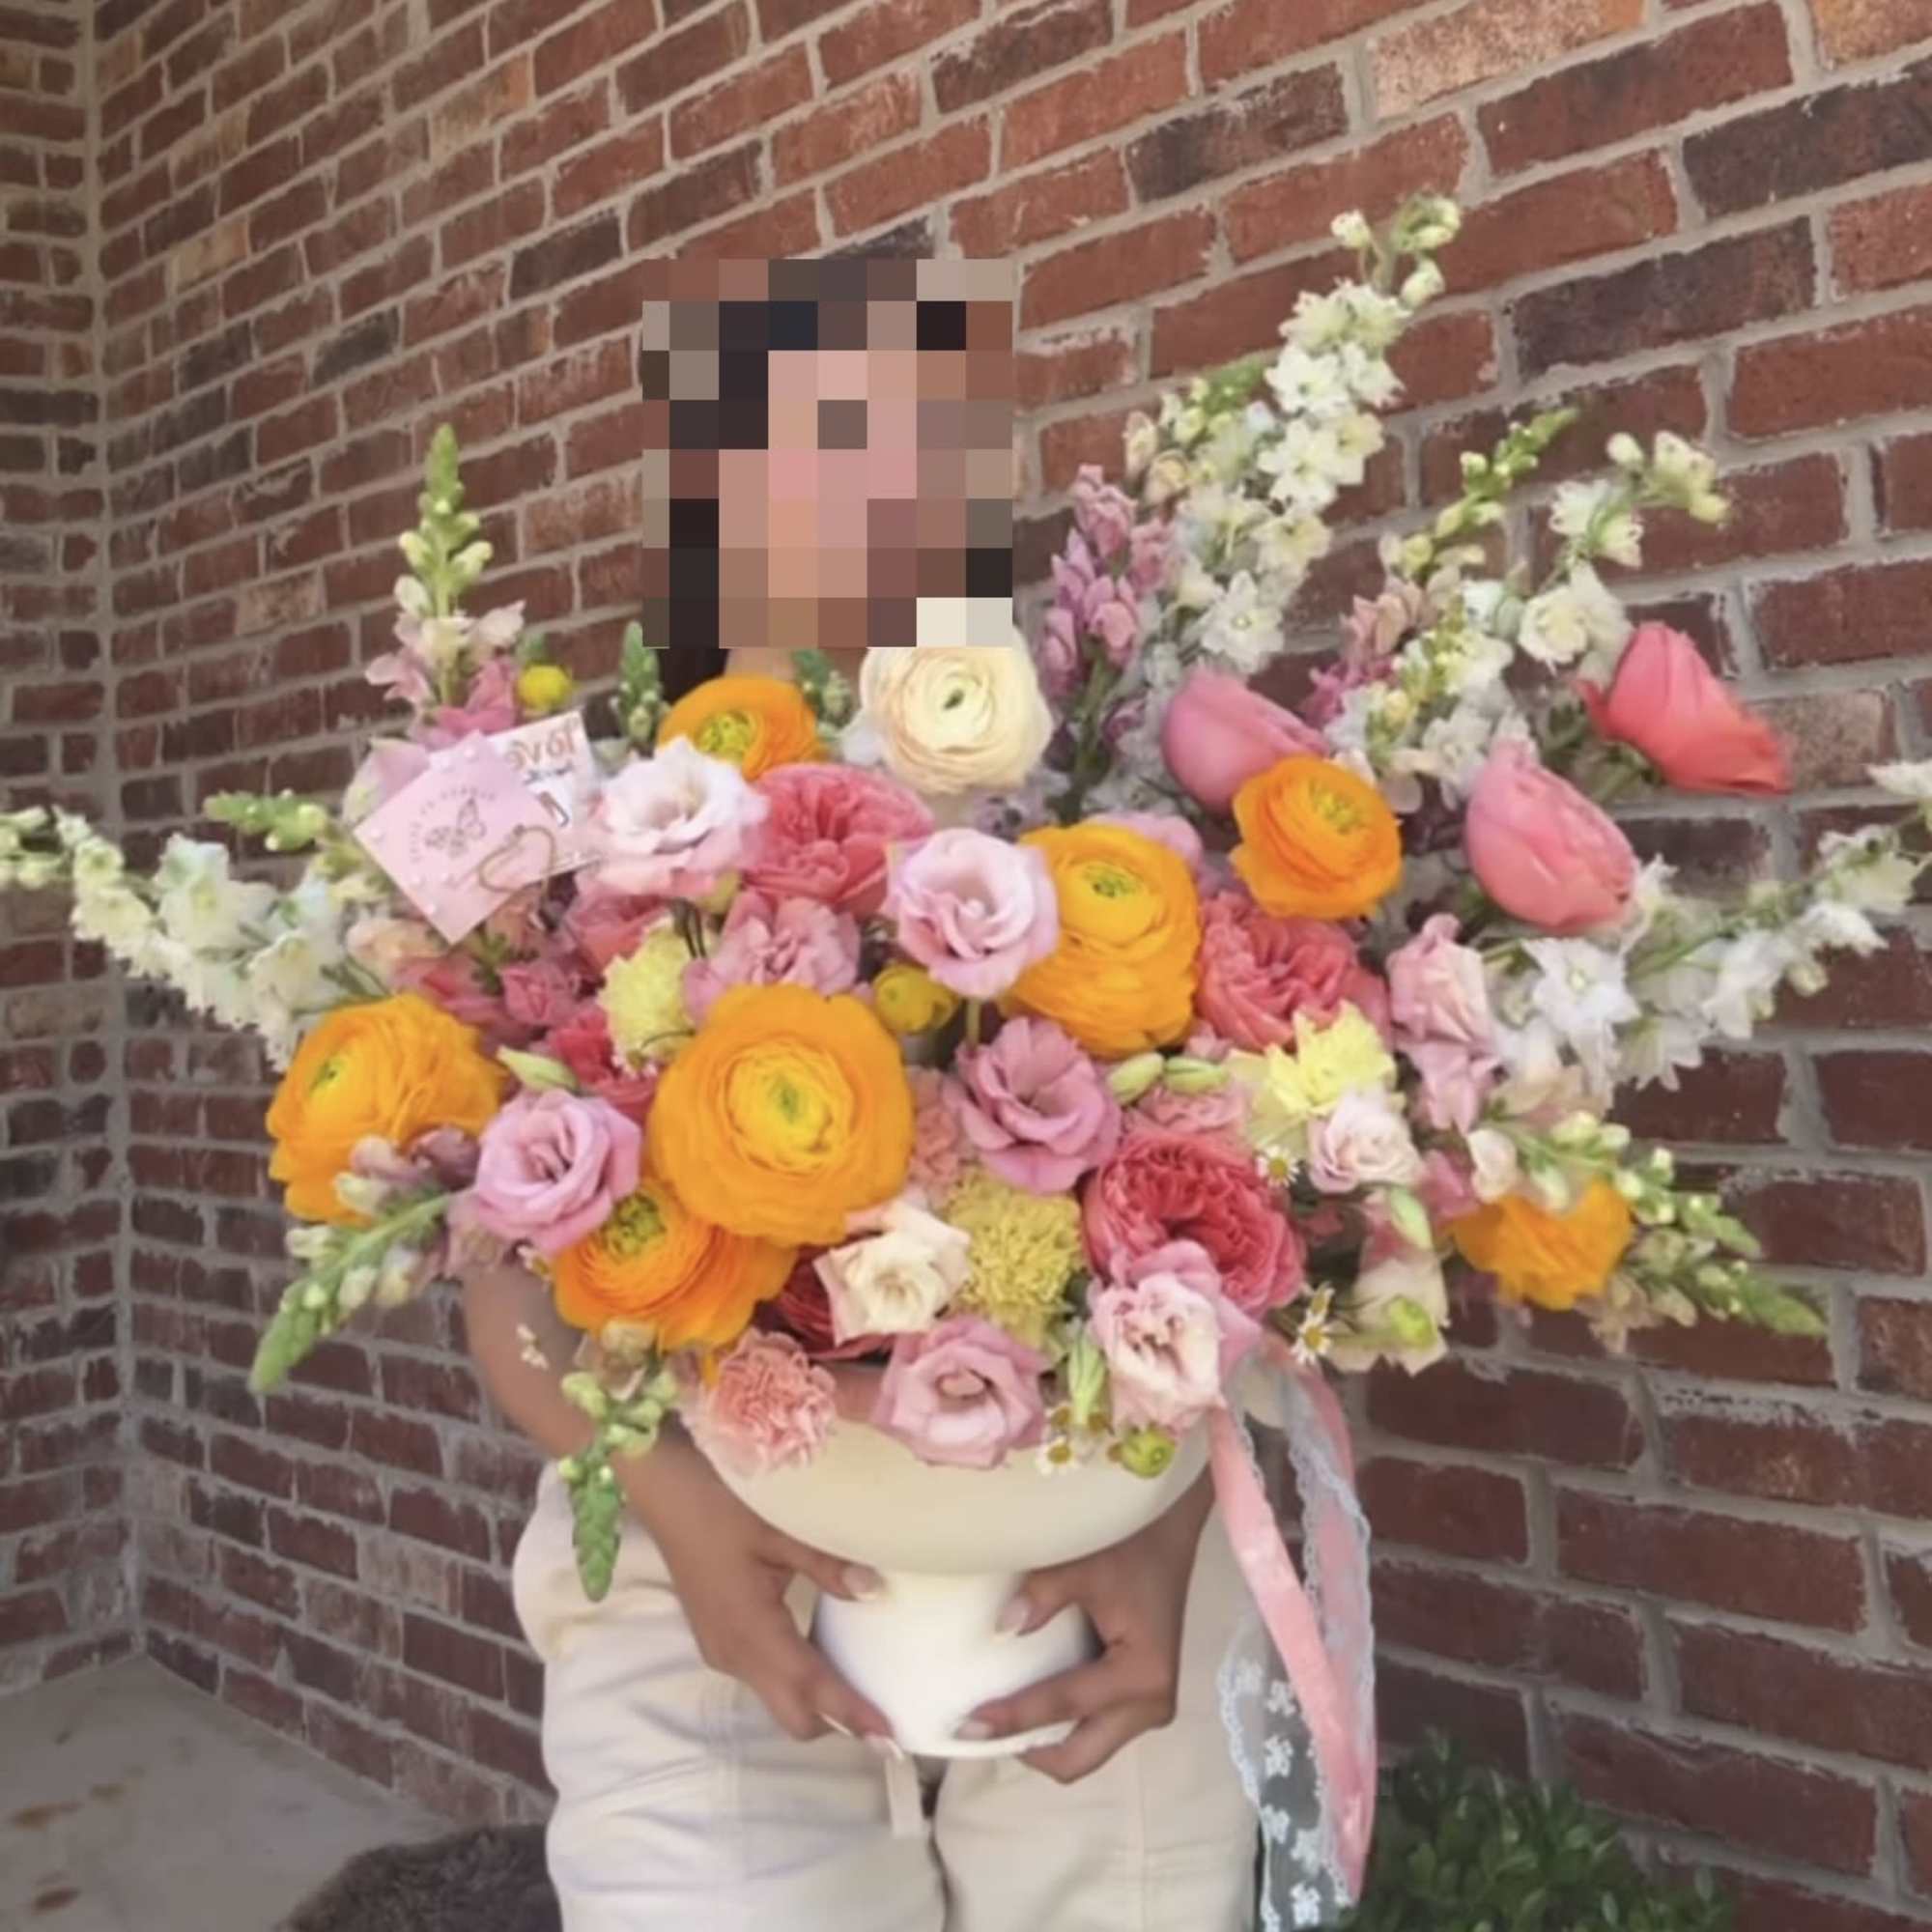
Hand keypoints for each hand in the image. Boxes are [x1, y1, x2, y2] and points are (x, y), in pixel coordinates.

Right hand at [620, 1433, 895, 1748]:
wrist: (664, 1489)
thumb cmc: (719, 1504)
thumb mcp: (779, 1529)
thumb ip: (827, 1564)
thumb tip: (875, 1591)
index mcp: (751, 1632)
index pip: (811, 1689)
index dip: (851, 1716)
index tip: (891, 1739)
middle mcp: (734, 1655)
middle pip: (793, 1714)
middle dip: (837, 1723)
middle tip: (885, 1715)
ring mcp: (722, 1649)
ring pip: (778, 1697)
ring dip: (818, 1701)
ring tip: (864, 1687)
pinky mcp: (719, 1637)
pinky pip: (765, 1675)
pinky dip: (797, 1678)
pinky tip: (824, 1651)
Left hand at [959, 1472, 1212, 1783]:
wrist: (1168, 1529)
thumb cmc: (1132, 1544)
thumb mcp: (1084, 1565)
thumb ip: (1043, 1596)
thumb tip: (1000, 1630)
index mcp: (1142, 1676)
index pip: (1064, 1706)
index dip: (1013, 1718)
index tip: (966, 1725)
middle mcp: (1151, 1705)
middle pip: (1079, 1758)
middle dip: (1028, 1750)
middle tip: (978, 1732)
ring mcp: (1150, 1706)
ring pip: (1087, 1749)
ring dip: (1043, 1741)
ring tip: (996, 1719)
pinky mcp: (1141, 1696)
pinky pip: (1094, 1729)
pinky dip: (1059, 1725)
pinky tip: (1027, 1701)